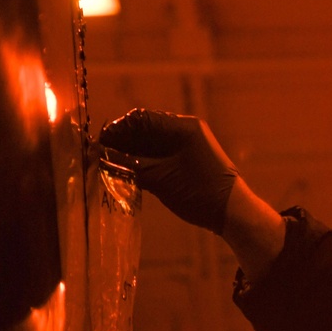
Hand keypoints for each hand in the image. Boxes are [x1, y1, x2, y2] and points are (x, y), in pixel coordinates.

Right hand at [99, 109, 238, 234]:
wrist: (232, 212)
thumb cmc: (199, 192)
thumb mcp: (160, 179)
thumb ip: (130, 164)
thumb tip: (103, 154)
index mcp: (183, 127)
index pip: (142, 118)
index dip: (118, 129)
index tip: (99, 144)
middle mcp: (187, 130)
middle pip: (147, 128)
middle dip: (123, 141)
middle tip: (101, 156)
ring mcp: (189, 144)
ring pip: (153, 142)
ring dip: (133, 151)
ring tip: (111, 164)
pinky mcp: (189, 158)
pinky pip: (162, 153)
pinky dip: (145, 160)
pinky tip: (129, 170)